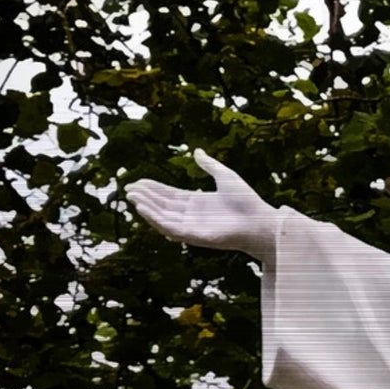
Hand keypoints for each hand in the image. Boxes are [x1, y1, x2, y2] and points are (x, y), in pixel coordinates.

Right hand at [124, 150, 276, 258]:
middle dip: (145, 197)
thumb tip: (197, 151)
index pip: (170, 196)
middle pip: (163, 206)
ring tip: (132, 196)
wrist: (261, 220)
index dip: (153, 189)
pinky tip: (143, 210)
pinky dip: (155, 220)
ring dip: (147, 207)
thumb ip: (210, 165)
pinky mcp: (195, 237)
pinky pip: (170, 229)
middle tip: (128, 188)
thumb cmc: (248, 201)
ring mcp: (193, 227)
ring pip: (163, 217)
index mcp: (198, 202)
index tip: (137, 182)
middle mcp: (193, 216)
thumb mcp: (225, 176)